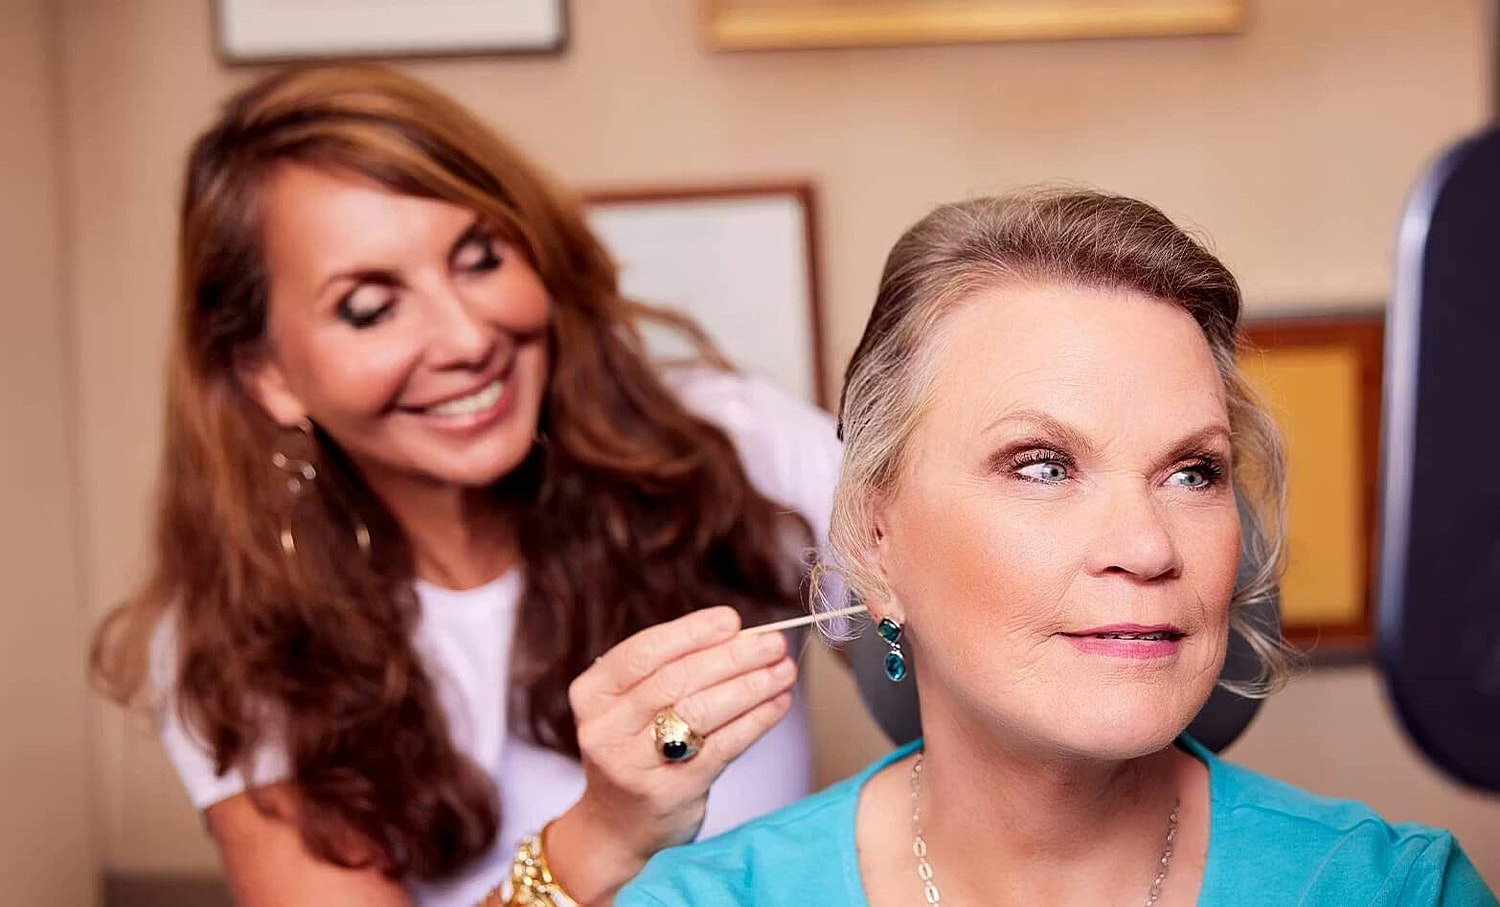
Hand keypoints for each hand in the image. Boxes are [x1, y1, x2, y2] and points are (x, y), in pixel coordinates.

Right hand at [549, 606, 798, 900]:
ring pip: (701, 711)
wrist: (618, 827)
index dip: (691, 632)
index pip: (644, 651)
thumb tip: (742, 635)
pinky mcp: (668, 792)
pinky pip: (722, 747)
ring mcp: (633, 764)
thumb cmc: (637, 748)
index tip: (732, 620)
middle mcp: (605, 728)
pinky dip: (756, 721)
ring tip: (784, 671)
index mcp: (592, 693)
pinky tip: (779, 704)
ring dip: (751, 686)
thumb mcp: (633, 705)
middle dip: (733, 657)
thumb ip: (673, 669)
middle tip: (774, 643)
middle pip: (676, 679)